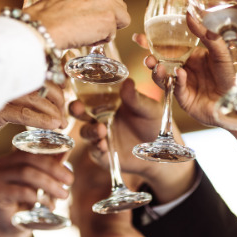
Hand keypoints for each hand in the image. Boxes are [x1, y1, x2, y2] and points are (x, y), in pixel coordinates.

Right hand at [0, 82, 66, 173]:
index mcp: (6, 77)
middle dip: (57, 99)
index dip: (57, 86)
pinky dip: (41, 119)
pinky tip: (53, 126)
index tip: (65, 102)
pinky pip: (23, 114)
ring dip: (52, 112)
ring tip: (62, 124)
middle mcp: (1, 81)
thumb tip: (60, 95)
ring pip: (34, 98)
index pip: (39, 73)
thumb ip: (27, 99)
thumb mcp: (11, 109)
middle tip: (64, 116)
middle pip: (40, 83)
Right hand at [0, 150, 72, 235]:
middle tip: (70, 181)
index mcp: (14, 156)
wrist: (15, 224)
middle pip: (30, 158)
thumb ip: (53, 165)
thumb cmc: (31, 199)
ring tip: (63, 195)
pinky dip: (39, 197)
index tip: (69, 170)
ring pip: (26, 173)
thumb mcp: (45, 180)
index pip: (33, 148)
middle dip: (54, 169)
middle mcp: (2, 163)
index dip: (53, 155)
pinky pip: (21, 191)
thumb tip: (67, 149)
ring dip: (49, 184)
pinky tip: (49, 205)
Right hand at [24, 0, 129, 49]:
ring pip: (122, 19)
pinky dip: (102, 39)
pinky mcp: (109, 19)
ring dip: (108, 28)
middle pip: (121, 4)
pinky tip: (86, 36)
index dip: (105, 5)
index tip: (93, 12)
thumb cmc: (49, 14)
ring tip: (87, 30)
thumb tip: (94, 6)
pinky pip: (113, 34)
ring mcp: (108, 2)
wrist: (43, 26)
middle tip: (91, 23)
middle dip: (111, 16)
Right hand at [71, 78, 195, 203]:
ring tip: (101, 129)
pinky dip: (97, 147)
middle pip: (80, 112)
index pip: (90, 95)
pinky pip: (95, 150)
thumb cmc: (153, 124)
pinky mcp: (103, 154)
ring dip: (90, 130)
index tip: (81, 86)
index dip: (82, 90)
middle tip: (77, 107)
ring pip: (85, 132)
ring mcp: (100, 137)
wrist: (160, 151)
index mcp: (108, 104)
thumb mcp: (148, 109)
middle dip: (75, 109)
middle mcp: (100, 119)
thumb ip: (136, 99)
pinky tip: (103, 145)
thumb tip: (128, 82)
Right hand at [138, 14, 235, 128]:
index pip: (170, 46)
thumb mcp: (222, 51)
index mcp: (192, 56)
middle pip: (161, 61)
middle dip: (149, 55)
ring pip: (163, 75)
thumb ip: (206, 34)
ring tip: (155, 64)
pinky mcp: (184, 99)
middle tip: (141, 49)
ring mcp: (183, 84)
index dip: (154, 41)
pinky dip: (176, 80)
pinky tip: (180, 74)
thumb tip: (189, 15)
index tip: (141, 35)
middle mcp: (185, 69)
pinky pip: (175, 88)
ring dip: (157, 69)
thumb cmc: (234, 75)